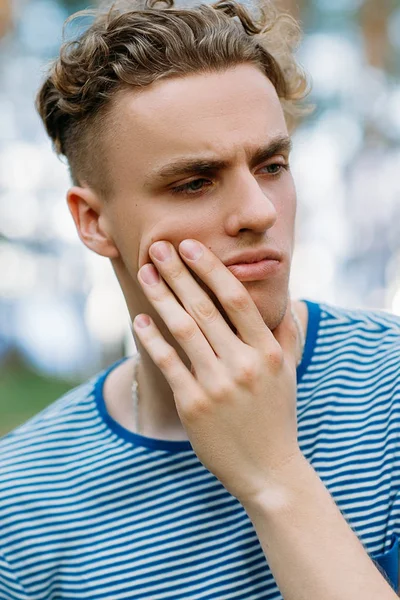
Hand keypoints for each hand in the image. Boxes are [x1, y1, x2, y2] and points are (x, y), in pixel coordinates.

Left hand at [133, 239, 299, 504]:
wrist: (268, 470)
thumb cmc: (277, 417)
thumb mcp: (289, 374)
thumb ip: (289, 335)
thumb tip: (292, 302)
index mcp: (266, 351)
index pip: (236, 298)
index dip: (211, 269)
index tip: (191, 246)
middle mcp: (242, 364)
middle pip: (204, 307)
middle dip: (178, 273)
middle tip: (158, 248)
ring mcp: (216, 385)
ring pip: (183, 329)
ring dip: (161, 297)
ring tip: (145, 274)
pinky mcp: (194, 405)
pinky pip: (168, 363)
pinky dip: (152, 339)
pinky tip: (140, 320)